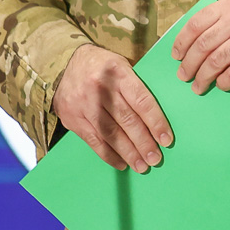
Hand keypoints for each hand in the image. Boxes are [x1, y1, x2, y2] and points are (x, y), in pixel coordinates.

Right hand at [52, 44, 172, 171]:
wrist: (64, 63)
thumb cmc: (102, 66)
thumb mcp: (122, 64)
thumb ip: (137, 85)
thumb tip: (158, 116)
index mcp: (117, 72)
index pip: (141, 101)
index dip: (156, 122)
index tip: (166, 139)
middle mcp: (100, 89)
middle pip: (126, 120)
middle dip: (143, 142)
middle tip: (155, 159)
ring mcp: (84, 105)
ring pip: (110, 133)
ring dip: (128, 153)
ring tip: (141, 166)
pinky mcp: (72, 118)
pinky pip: (93, 141)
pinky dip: (108, 154)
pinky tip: (122, 163)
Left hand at [172, 0, 229, 94]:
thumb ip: (223, 18)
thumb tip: (193, 41)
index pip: (196, 23)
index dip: (181, 42)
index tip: (176, 55)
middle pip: (202, 45)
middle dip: (188, 64)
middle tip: (184, 76)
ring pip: (214, 62)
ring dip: (202, 78)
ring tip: (198, 86)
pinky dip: (223, 82)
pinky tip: (221, 84)